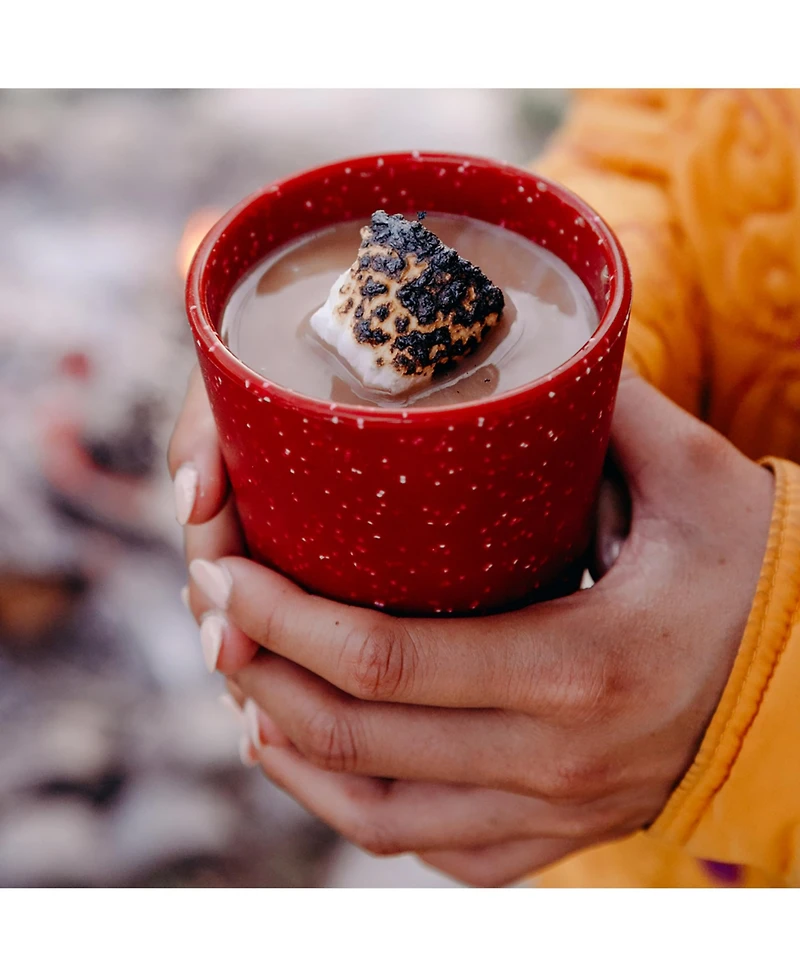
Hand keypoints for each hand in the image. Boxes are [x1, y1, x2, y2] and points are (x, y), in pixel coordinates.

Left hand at [170, 369, 772, 886]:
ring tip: (240, 686)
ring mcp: (555, 814)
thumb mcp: (692, 476)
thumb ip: (598, 408)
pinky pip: (431, 848)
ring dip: (288, 751)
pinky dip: (352, 809)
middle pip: (359, 738)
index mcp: (582, 664)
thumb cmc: (759, 570)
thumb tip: (513, 346)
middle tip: (214, 612)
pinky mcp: (557, 839)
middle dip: (260, 670)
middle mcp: (557, 759)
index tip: (226, 571)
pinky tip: (314, 760)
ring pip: (377, 812)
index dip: (281, 619)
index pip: (384, 660)